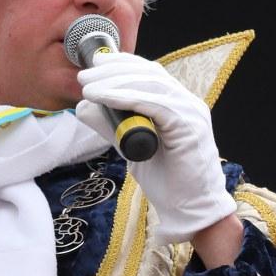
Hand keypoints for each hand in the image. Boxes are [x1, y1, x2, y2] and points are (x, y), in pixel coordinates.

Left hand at [76, 51, 236, 244]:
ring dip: (114, 83)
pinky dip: (126, 98)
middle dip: (113, 71)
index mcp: (179, 105)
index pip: (151, 73)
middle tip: (85, 76)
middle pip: (149, 74)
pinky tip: (104, 98)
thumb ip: (113, 126)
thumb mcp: (131, 147)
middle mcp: (189, 103)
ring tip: (88, 88)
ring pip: (151, 85)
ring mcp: (192, 113)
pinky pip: (155, 104)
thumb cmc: (167, 182)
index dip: (122, 64)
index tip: (96, 64)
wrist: (191, 212)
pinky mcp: (189, 127)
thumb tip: (84, 106)